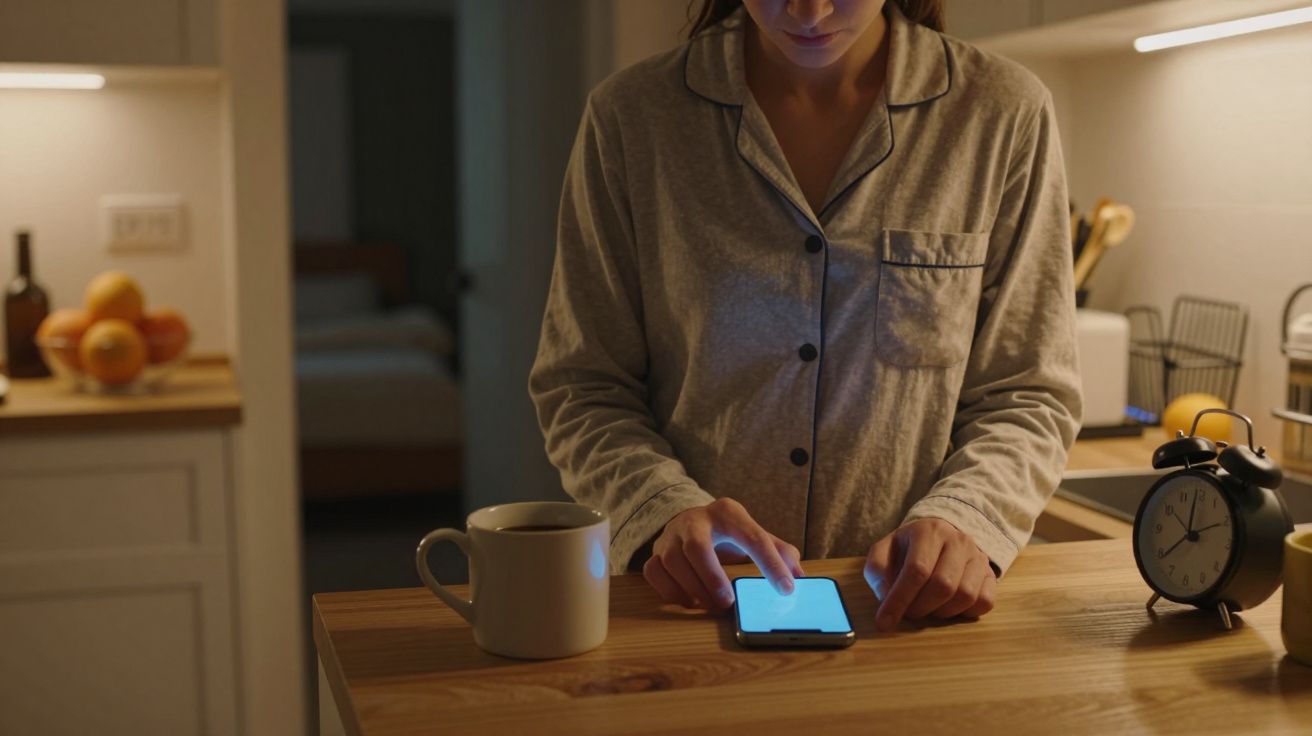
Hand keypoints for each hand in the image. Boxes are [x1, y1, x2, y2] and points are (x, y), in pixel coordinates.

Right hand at [643, 498, 803, 609]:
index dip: (771, 564)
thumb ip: (778, 551)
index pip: (753, 537)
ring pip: (672, 561)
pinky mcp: (655, 553)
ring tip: (711, 606)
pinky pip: (654, 572)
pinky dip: (669, 591)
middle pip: (697, 547)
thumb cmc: (727, 532)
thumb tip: (800, 576)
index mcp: (727, 513)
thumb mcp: (752, 533)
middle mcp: (695, 520)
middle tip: (728, 603)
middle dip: (712, 577)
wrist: (690, 519)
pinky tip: (688, 602)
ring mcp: (670, 536)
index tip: (786, 589)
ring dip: (692, 589)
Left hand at [863, 518, 995, 630]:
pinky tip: (948, 607)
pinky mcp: (990, 574)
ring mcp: (978, 557)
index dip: (899, 600)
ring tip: (928, 608)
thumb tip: (886, 596)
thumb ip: (877, 570)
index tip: (884, 622)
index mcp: (928, 531)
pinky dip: (965, 613)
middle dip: (920, 608)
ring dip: (941, 612)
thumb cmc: (908, 549)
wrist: (941, 536)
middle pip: (943, 585)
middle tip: (909, 613)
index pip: (917, 570)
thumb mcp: (885, 550)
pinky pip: (984, 602)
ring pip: (965, 595)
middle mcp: (958, 540)